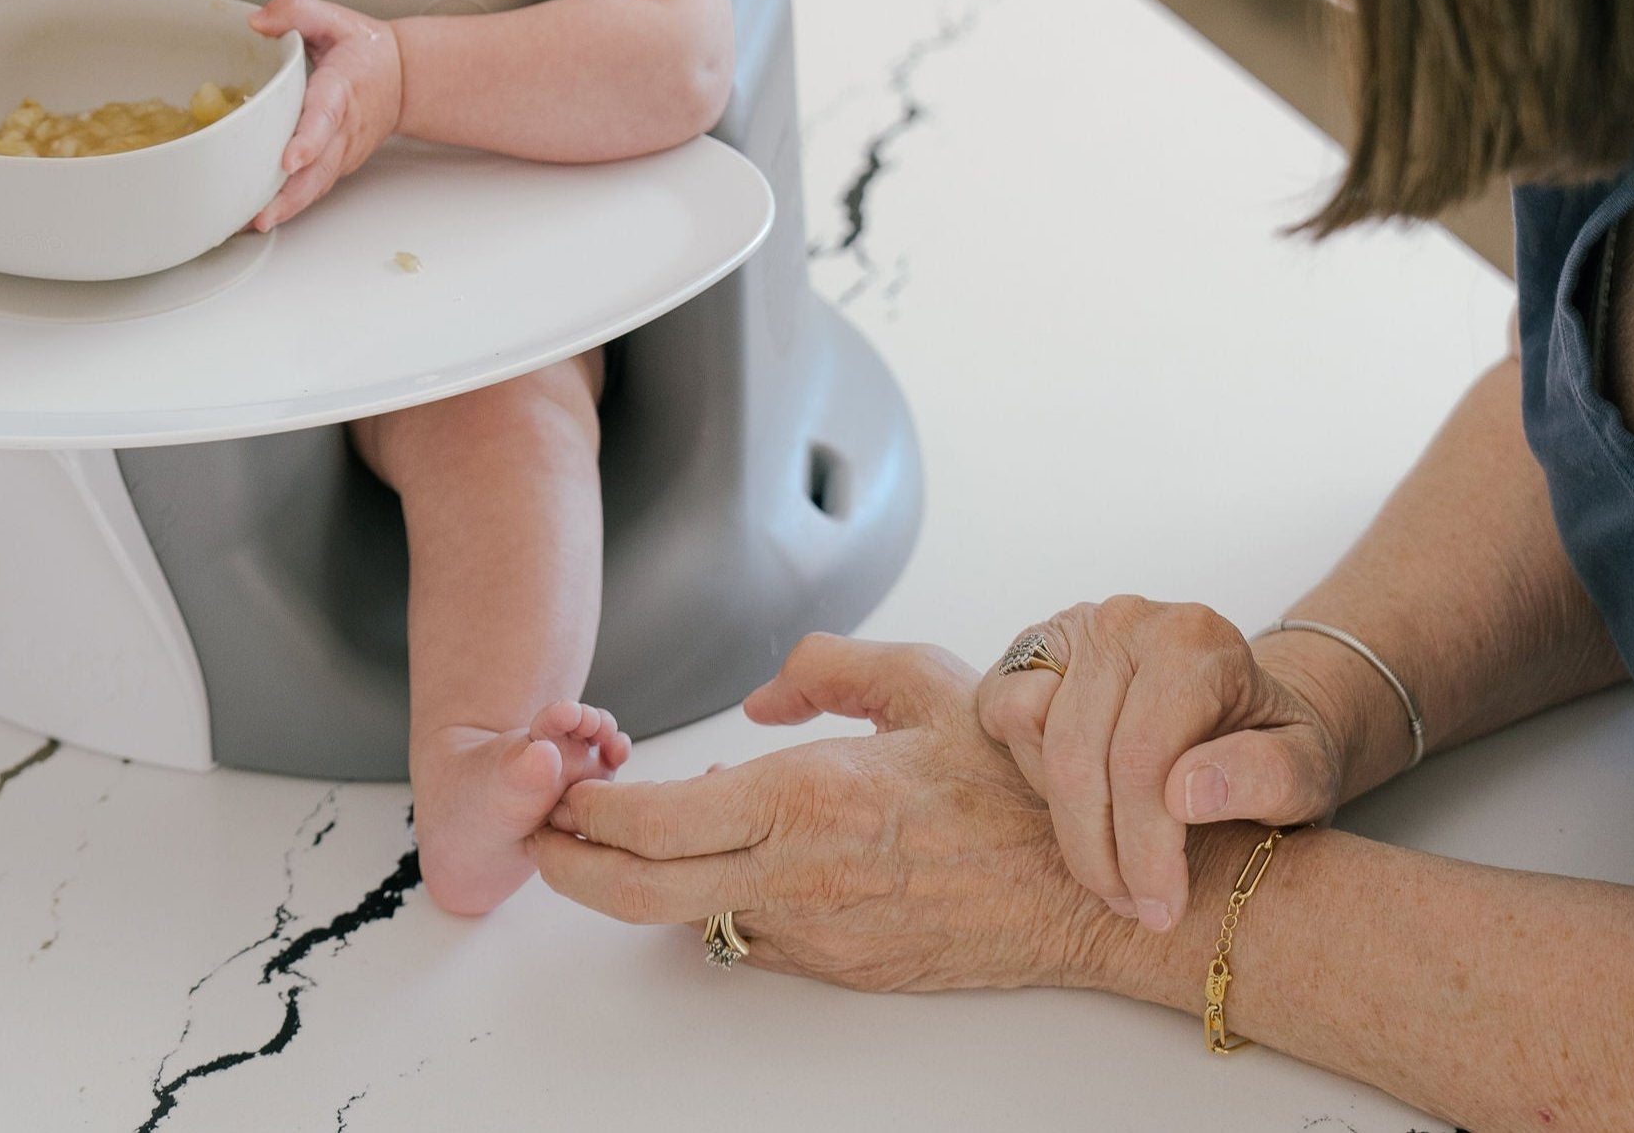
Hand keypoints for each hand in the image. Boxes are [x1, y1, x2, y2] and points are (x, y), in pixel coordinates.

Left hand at [248, 0, 404, 230]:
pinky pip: (312, 190)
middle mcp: (345, 128)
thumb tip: (258, 23)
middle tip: (260, 214)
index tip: (289, 160)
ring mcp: (342, 152)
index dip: (308, 140)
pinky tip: (257, 218)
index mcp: (343, 88)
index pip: (326, 116)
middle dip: (290, 194)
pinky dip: (288, 208)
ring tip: (249, 224)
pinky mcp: (336, 166)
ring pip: (315, 186)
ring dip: (285, 208)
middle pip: (319, 168)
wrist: (404, 79)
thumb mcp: (335, 18)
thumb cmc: (367, 52)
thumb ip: (296, 11)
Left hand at [530, 634, 1105, 994]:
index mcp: (812, 797)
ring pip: (693, 918)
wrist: (1089, 892)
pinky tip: (726, 856)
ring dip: (645, 880)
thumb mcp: (924, 680)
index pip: (658, 822)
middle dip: (572, 866)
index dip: (590, 811)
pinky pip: (752, 935)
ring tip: (626, 832)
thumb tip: (762, 693)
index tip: (565, 785)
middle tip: (544, 833)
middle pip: (643, 894)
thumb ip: (826, 664)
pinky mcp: (842, 969)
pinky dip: (717, 898)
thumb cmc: (1017, 786)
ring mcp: (821, 934)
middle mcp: (803, 876)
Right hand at [975, 597, 1351, 933]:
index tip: (1160, 910)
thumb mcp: (1307, 772)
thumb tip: (1187, 795)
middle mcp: (1128, 618)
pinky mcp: (1035, 644)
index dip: (1144, 849)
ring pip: (1037, 740)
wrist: (1242, 705)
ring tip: (1115, 861)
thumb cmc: (1273, 745)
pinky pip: (1002, 712)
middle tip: (1132, 906)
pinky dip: (1032, 769)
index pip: (1143, 759)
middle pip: (1080, 757)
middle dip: (1099, 851)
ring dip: (1068, 820)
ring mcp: (1075, 626)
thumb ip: (1266, 778)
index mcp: (1195, 640)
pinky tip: (1088, 798)